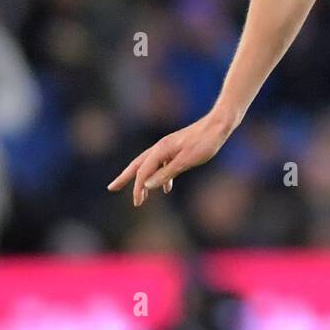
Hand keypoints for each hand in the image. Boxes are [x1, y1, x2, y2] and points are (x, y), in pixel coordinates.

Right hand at [107, 112, 233, 206]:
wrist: (219, 125)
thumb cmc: (204, 143)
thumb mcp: (186, 161)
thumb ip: (166, 174)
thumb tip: (146, 185)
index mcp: (160, 150)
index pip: (143, 173)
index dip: (138, 189)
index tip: (137, 204)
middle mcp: (160, 147)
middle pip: (138, 165)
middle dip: (125, 177)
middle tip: (111, 188)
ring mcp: (168, 147)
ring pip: (150, 165)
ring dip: (143, 179)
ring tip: (140, 194)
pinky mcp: (177, 149)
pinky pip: (163, 165)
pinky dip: (160, 177)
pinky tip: (166, 188)